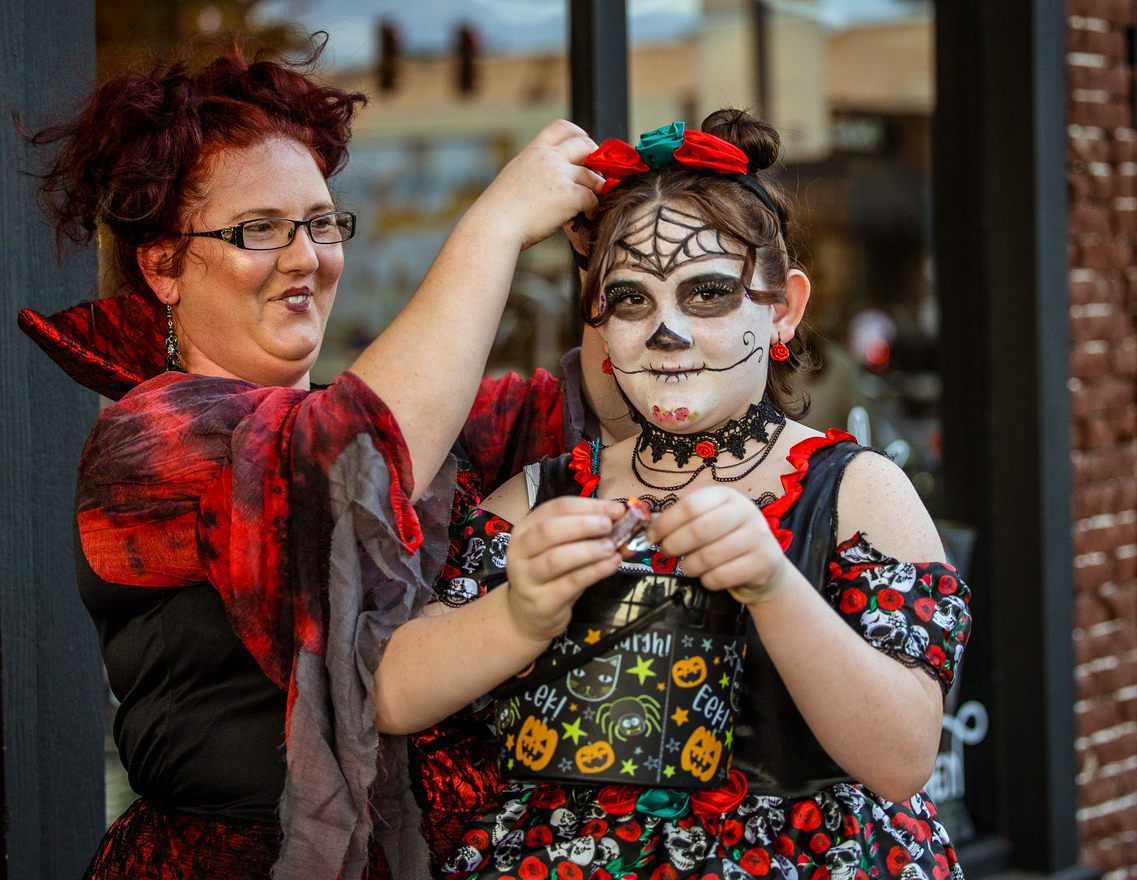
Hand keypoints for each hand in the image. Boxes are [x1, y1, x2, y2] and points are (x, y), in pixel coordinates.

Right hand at [471, 120, 603, 251]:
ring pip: (592, 176)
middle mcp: (548, 158)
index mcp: (534, 151)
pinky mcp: (569, 196)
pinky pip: (592, 198)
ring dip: (596, 190)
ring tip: (592, 204)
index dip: (580, 135)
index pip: (563, 127)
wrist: (494, 226)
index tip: (586, 147)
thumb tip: (551, 178)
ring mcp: (560, 175)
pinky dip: (594, 208)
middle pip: (585, 145)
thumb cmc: (500, 210)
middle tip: (597, 176)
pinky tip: (588, 217)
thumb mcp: (515, 176)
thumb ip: (535, 170)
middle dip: (596, 159)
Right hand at [503, 495, 624, 641]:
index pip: (555, 508)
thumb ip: (583, 533)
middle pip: (549, 531)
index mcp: (525, 529)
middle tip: (609, 526)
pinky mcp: (542, 601)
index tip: (615, 509)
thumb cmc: (549, 575)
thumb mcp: (560, 548)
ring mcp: (527, 578)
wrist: (528, 615)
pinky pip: (570, 582)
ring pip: (556, 558)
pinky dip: (594, 571)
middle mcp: (519, 551)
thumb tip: (619, 520)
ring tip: (611, 547)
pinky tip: (611, 564)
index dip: (588, 506)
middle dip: (583, 525)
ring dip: (588, 550)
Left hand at [647, 486, 792, 605]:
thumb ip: (681, 522)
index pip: (690, 506)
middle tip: (666, 553)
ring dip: (689, 566)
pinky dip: (708, 581)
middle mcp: (745, 510)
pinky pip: (723, 575)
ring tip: (687, 567)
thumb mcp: (708, 523)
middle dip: (674, 545)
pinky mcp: (764, 562)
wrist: (766, 568)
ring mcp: (758, 536)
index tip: (652, 536)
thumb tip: (647, 526)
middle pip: (698, 529)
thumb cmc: (727, 543)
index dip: (665, 523)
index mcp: (726, 496)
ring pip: (709, 555)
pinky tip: (707, 577)